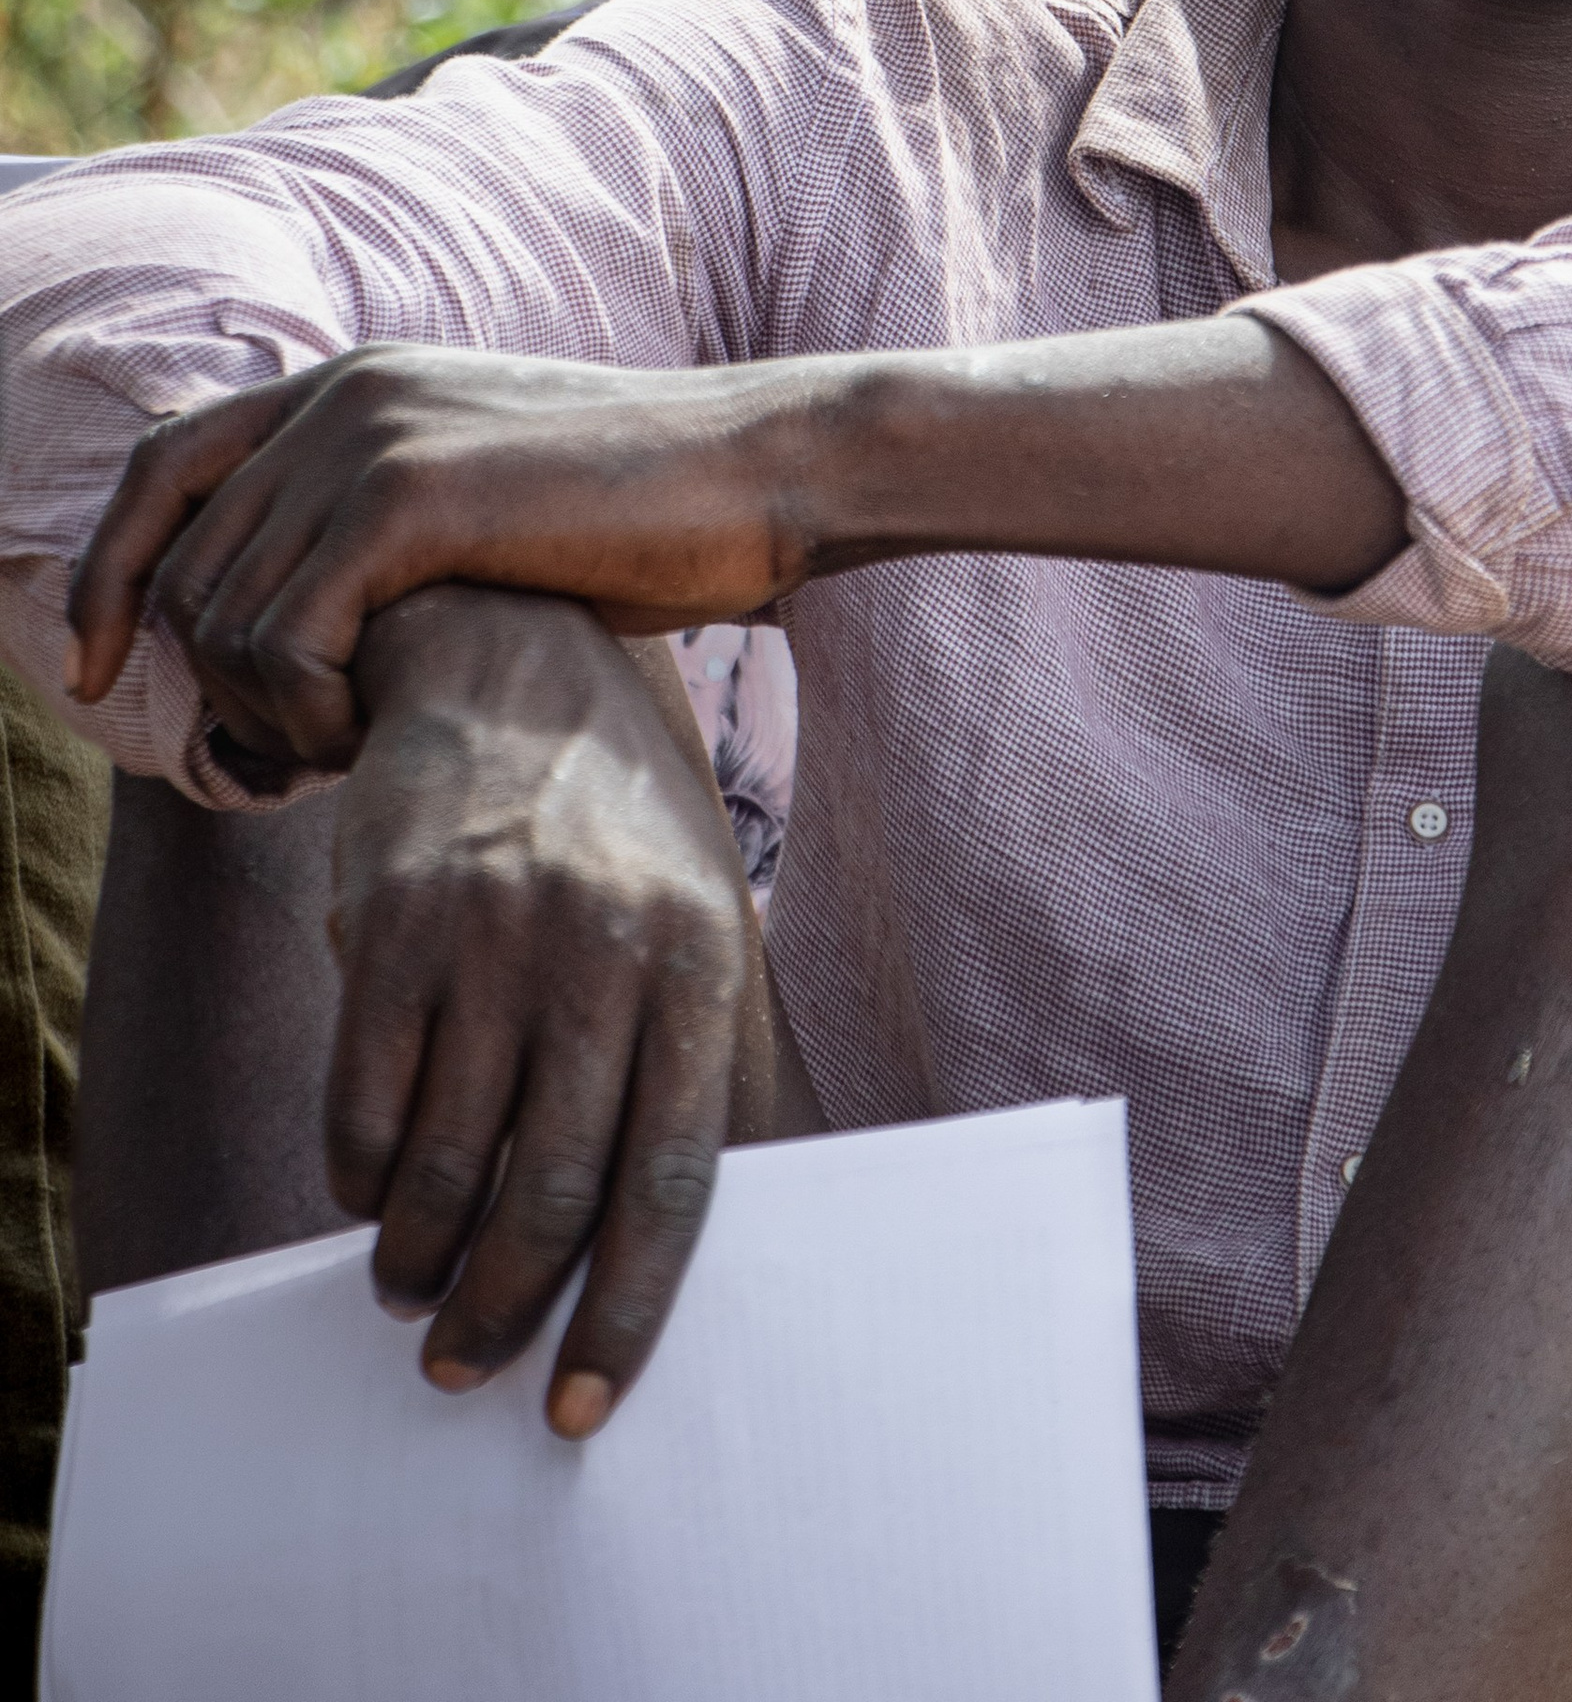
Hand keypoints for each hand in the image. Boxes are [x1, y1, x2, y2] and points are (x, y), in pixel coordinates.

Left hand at [68, 314, 1405, 772]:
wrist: (766, 476)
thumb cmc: (645, 524)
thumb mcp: (482, 515)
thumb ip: (368, 545)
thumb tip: (259, 653)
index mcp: (350, 381)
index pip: (157, 471)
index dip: (108, 576)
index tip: (103, 674)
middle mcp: (340, 390)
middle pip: (178, 567)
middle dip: (217, 684)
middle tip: (308, 748)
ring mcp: (370, 432)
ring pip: (221, 616)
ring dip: (271, 710)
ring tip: (362, 736)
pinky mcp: (409, 493)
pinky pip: (281, 633)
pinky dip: (307, 708)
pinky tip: (376, 727)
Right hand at [328, 585, 761, 1435]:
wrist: (508, 666)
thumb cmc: (620, 826)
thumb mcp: (703, 912)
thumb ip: (704, 1059)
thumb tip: (701, 1241)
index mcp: (699, 963)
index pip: (670, 1183)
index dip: (626, 1314)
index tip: (579, 1411)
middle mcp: (601, 951)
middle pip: (551, 1193)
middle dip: (504, 1311)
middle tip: (466, 1366)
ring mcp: (493, 933)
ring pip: (446, 1165)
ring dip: (420, 1262)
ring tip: (413, 1290)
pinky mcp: (394, 920)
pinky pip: (366, 1102)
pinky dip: (362, 1180)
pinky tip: (373, 1195)